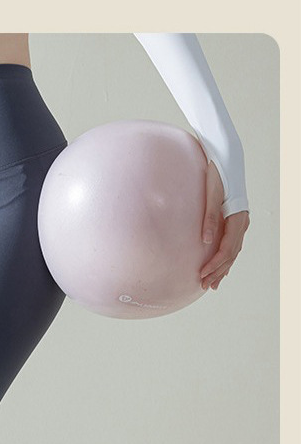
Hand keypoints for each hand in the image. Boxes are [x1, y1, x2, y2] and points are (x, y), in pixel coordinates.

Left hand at [199, 160, 249, 291]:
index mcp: (238, 218)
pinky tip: (219, 265)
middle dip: (218, 272)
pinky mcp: (235, 220)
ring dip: (223, 268)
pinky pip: (232, 243)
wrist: (227, 157)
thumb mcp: (212, 194)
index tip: (202, 275)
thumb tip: (204, 241)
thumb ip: (209, 217)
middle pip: (231, 254)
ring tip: (212, 283)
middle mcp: (242, 222)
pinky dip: (225, 257)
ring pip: (233, 251)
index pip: (227, 249)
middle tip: (205, 286)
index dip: (215, 264)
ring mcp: (240, 222)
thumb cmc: (218, 173)